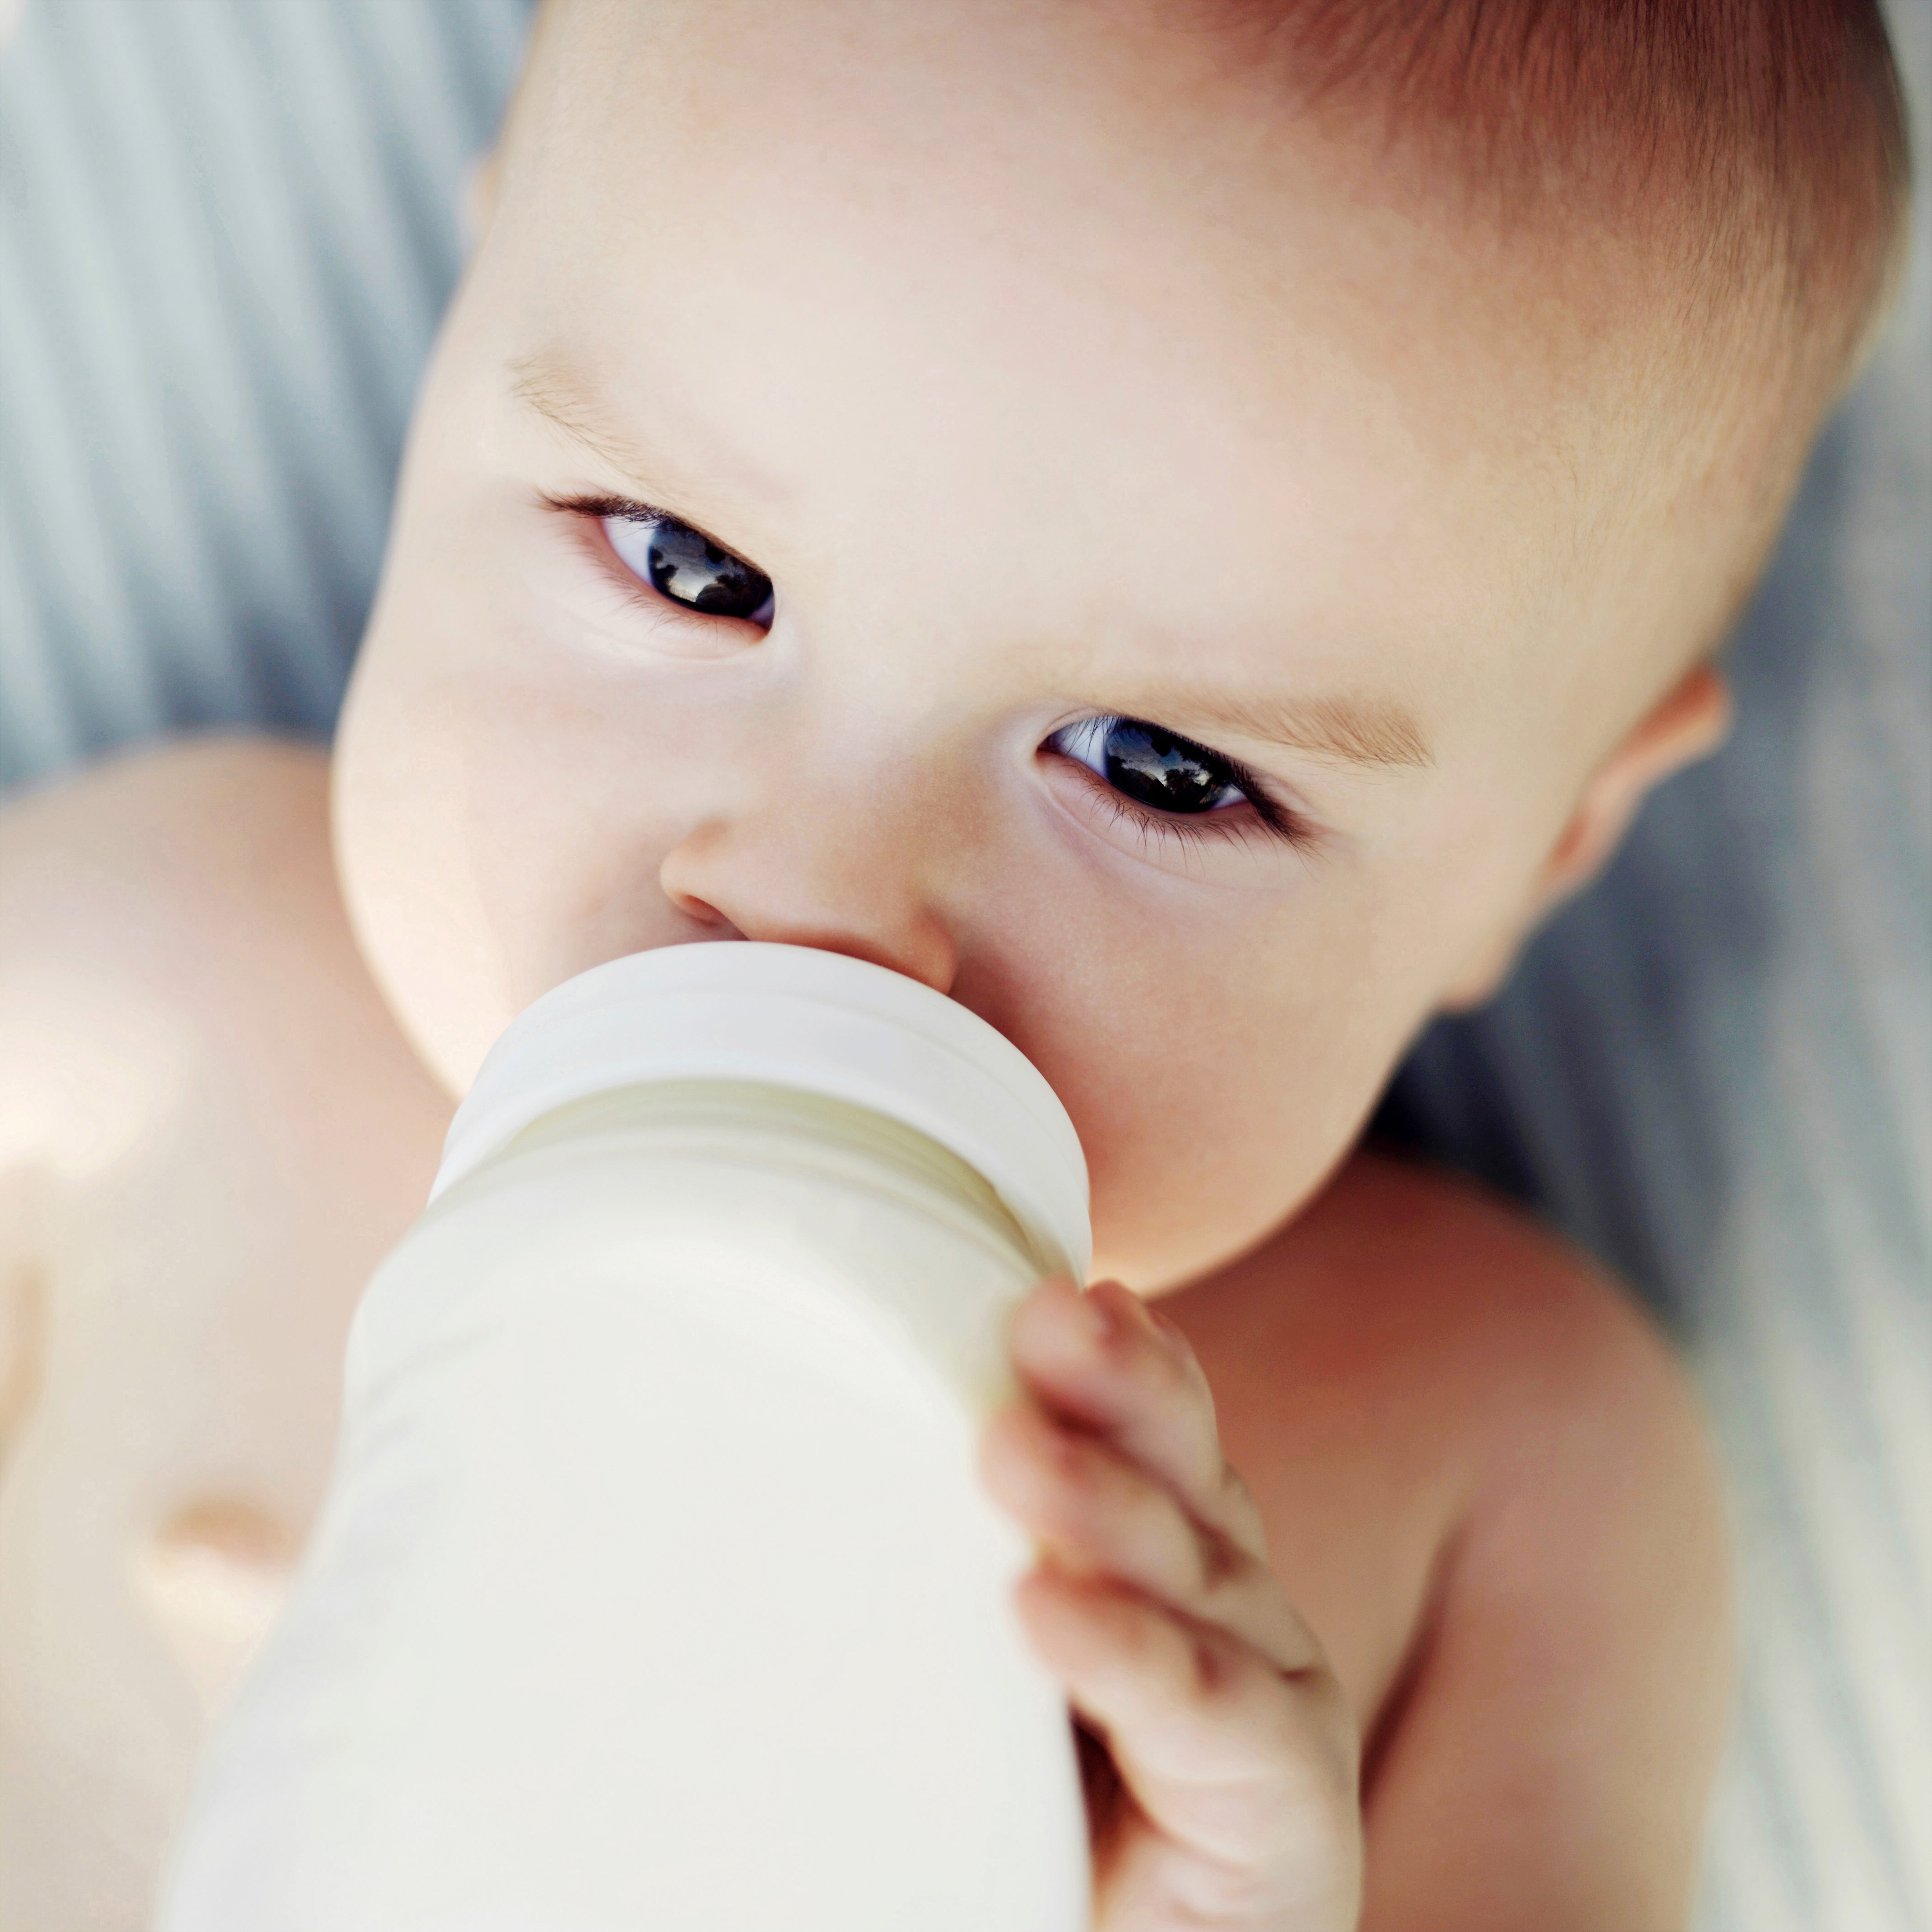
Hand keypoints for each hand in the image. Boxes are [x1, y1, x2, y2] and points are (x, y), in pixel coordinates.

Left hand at [978, 1275, 1361, 1929]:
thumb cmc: (1055, 1826)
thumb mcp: (986, 1681)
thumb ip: (943, 1586)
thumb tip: (794, 1484)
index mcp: (1161, 1560)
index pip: (1148, 1433)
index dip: (1112, 1357)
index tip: (1037, 1289)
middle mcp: (1226, 1606)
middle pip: (1178, 1470)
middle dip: (1116, 1384)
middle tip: (1045, 1313)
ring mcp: (1267, 1691)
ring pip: (1190, 1572)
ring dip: (1101, 1501)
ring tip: (1011, 1446)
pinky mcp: (1289, 1799)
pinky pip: (1200, 1711)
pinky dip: (1123, 1651)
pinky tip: (1045, 1609)